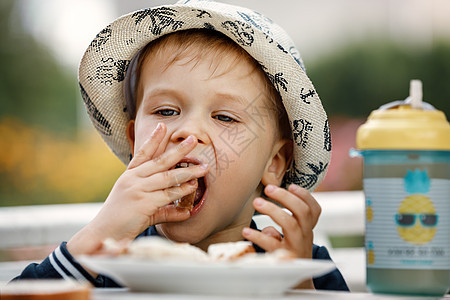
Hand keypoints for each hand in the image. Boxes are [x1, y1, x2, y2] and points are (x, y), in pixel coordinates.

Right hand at [67, 123, 208, 254]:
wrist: (103, 235)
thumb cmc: (119, 221)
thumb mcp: (140, 207)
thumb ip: (163, 207)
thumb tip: (185, 211)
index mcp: (129, 176)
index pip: (143, 153)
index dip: (154, 139)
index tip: (163, 126)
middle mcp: (133, 179)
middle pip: (160, 161)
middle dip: (178, 150)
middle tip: (193, 140)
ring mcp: (137, 190)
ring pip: (168, 178)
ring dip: (187, 172)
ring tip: (203, 168)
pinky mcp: (143, 203)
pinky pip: (167, 196)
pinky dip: (181, 192)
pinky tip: (192, 188)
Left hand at [242, 184, 320, 258]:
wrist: (296, 280)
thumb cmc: (290, 249)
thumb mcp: (293, 235)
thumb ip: (286, 219)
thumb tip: (270, 204)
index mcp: (308, 228)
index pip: (314, 210)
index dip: (305, 196)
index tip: (291, 185)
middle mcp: (305, 236)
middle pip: (302, 212)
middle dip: (286, 197)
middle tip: (268, 189)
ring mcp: (296, 247)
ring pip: (290, 224)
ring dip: (272, 211)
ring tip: (256, 202)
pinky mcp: (283, 258)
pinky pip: (271, 245)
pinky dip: (259, 236)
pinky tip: (246, 231)